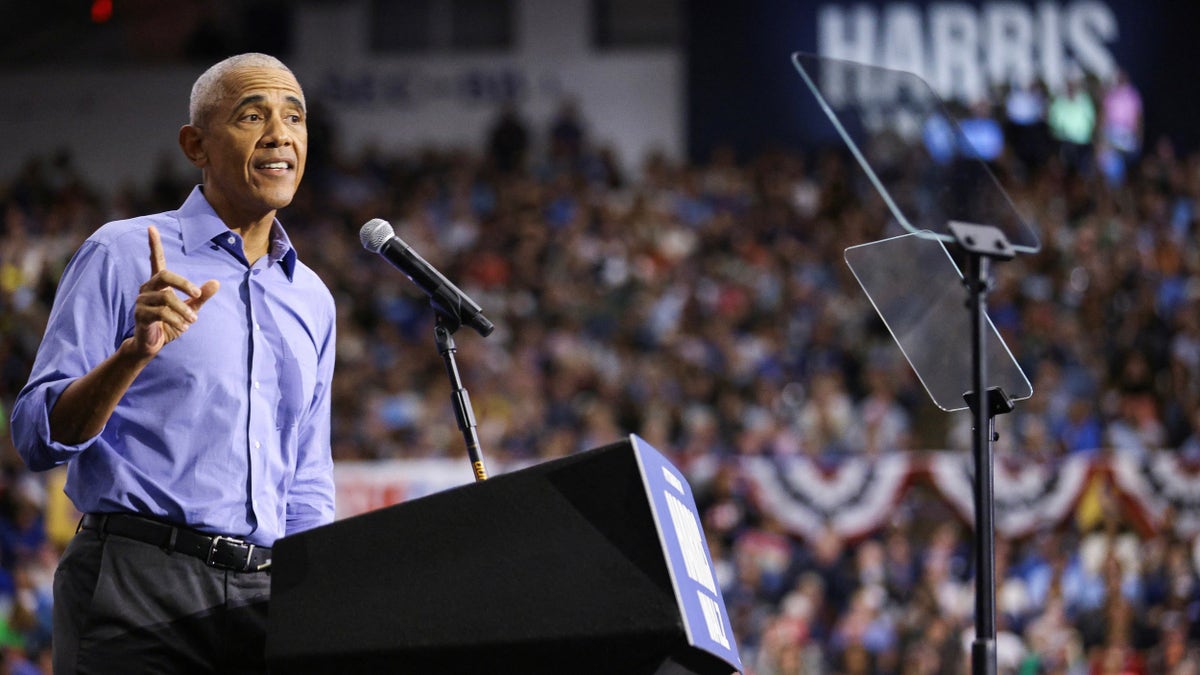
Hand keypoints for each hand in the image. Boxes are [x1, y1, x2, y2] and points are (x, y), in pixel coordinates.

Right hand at [131, 226, 218, 356]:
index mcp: (158, 283)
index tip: (151, 227)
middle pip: (165, 275)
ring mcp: (142, 301)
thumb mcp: (190, 309)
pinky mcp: (140, 315)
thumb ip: (200, 296)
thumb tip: (216, 282)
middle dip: (184, 284)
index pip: (156, 259)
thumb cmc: (171, 323)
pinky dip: (176, 320)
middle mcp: (147, 288)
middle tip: (197, 294)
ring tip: (192, 320)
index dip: (154, 244)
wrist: (154, 344)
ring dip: (183, 309)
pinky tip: (183, 327)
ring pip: (166, 298)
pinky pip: (161, 313)